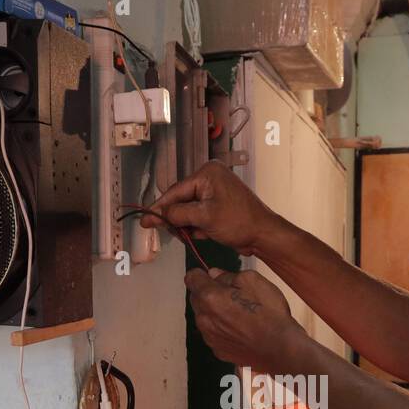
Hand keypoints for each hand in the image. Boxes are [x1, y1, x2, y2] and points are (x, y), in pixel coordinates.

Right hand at [142, 161, 277, 254]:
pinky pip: (199, 215)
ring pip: (189, 210)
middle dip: (176, 219)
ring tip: (190, 236)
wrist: (264, 235)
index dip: (159, 208)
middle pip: (181, 200)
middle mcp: (210, 178)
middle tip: (172, 233)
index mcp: (207, 173)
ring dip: (187, 225)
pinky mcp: (219, 206)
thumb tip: (155, 215)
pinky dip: (197, 227)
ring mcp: (215, 192)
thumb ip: (178, 214)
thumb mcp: (204, 217)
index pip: (176, 191)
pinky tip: (201, 235)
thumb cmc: (237, 222)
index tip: (144, 220)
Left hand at [185, 267, 304, 371]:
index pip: (191, 278)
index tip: (210, 276)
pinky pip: (214, 334)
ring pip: (204, 317)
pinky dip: (222, 329)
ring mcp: (210, 337)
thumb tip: (215, 275)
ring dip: (215, 312)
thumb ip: (228, 275)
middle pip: (196, 298)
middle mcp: (204, 319)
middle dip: (208, 293)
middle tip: (232, 294)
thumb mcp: (253, 280)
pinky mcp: (218, 350)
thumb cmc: (269, 313)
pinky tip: (240, 329)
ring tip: (238, 314)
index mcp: (210, 297)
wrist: (280, 348)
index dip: (201, 274)